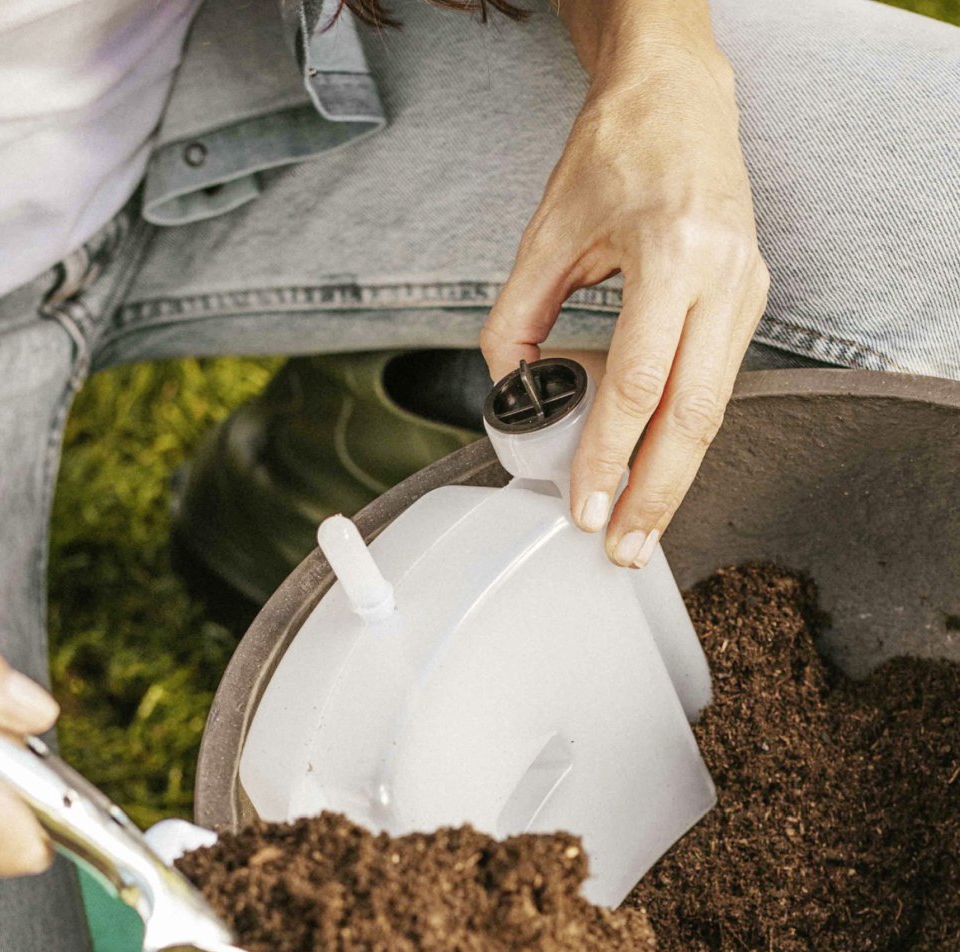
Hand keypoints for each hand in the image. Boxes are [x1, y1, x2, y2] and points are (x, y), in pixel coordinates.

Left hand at [480, 29, 768, 567]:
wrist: (676, 98)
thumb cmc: (612, 155)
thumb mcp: (546, 233)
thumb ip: (514, 317)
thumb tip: (508, 390)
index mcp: (671, 254)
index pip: (638, 384)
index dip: (608, 455)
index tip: (583, 507)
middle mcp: (722, 276)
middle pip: (693, 414)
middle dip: (655, 492)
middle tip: (620, 548)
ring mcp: (746, 287)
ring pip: (715, 408)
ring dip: (675, 477)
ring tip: (637, 530)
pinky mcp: (749, 297)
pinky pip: (716, 385)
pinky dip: (683, 436)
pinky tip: (654, 474)